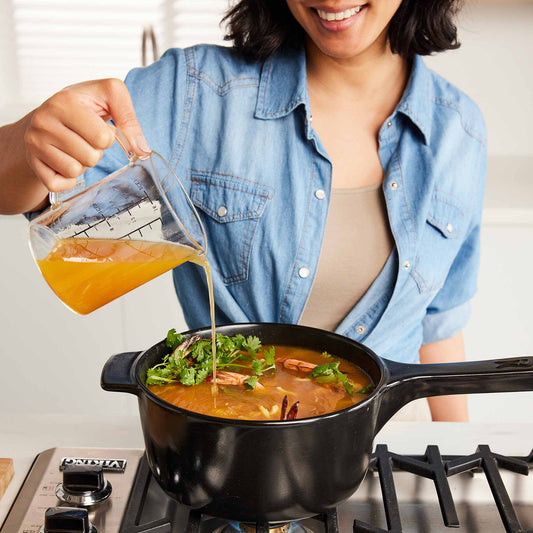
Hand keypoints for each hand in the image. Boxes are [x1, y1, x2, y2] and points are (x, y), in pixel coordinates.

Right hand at [24, 78, 149, 192]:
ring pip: (75, 171)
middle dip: (95, 151)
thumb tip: (142, 150)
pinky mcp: (32, 162)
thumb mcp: (109, 96)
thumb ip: (129, 119)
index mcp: (65, 102)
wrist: (49, 113)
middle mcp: (44, 121)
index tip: (96, 127)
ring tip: (75, 147)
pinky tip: (65, 160)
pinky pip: (59, 184)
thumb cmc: (83, 105)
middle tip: (84, 138)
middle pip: (90, 157)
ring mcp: (34, 142)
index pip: (103, 138)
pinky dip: (68, 179)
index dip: (107, 137)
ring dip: (82, 163)